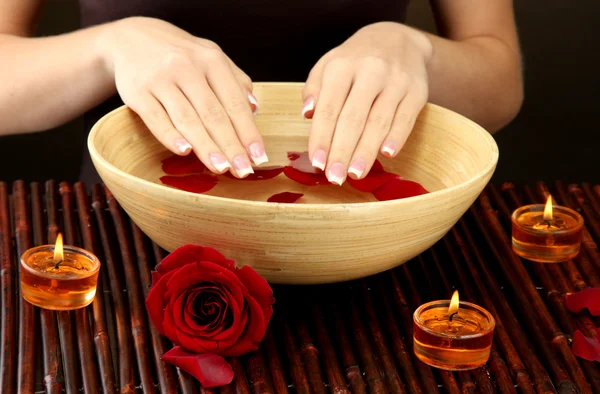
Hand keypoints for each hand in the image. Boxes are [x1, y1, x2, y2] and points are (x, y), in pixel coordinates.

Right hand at [99, 17, 265, 177]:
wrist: (132, 37)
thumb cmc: (180, 55)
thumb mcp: (211, 57)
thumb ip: (235, 82)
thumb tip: (255, 109)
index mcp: (212, 60)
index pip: (235, 102)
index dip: (248, 132)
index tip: (259, 157)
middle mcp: (187, 67)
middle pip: (213, 114)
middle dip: (231, 145)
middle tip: (243, 171)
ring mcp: (161, 79)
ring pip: (187, 118)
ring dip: (206, 146)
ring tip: (221, 168)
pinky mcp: (137, 92)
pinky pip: (156, 118)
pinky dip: (171, 136)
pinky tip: (185, 152)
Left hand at [302, 22, 432, 184]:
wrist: (397, 39)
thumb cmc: (355, 60)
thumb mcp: (329, 65)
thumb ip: (314, 90)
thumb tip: (307, 114)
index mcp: (343, 65)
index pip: (329, 107)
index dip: (322, 137)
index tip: (317, 162)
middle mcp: (370, 71)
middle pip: (353, 117)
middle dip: (342, 150)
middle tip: (335, 177)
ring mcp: (396, 81)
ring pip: (379, 121)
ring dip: (366, 151)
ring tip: (355, 174)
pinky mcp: (417, 91)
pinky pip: (405, 118)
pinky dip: (396, 137)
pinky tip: (386, 155)